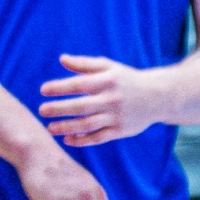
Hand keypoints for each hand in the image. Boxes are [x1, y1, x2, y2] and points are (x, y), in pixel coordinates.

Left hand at [38, 55, 167, 146]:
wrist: (158, 97)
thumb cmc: (127, 79)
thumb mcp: (109, 67)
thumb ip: (84, 64)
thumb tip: (62, 59)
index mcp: (107, 81)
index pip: (79, 84)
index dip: (60, 87)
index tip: (43, 90)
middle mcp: (112, 99)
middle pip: (81, 106)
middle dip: (59, 109)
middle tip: (41, 110)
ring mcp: (117, 116)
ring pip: (88, 125)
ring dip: (67, 127)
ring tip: (50, 128)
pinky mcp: (121, 131)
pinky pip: (98, 138)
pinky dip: (82, 140)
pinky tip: (67, 139)